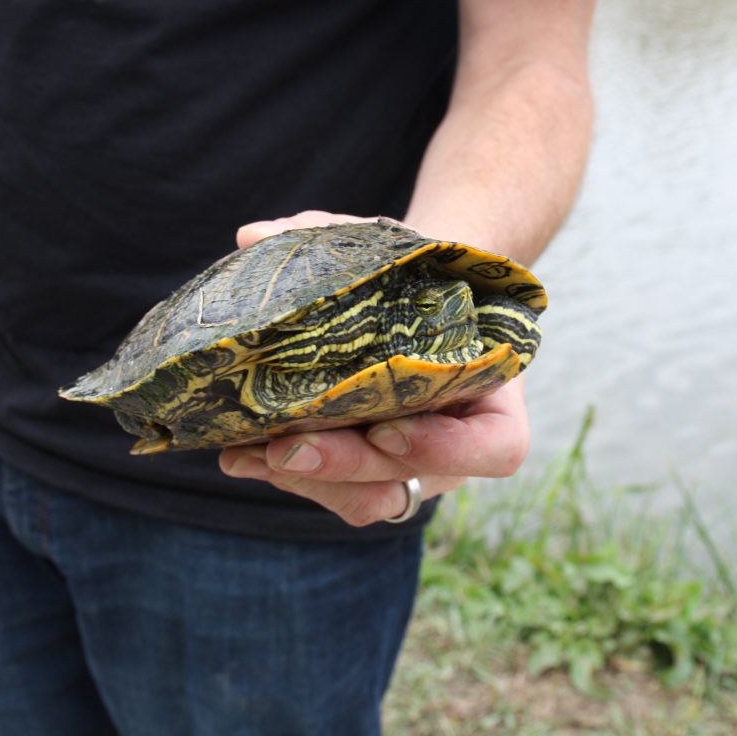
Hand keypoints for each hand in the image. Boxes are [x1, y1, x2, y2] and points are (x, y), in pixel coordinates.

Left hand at [219, 210, 530, 526]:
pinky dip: (284, 474)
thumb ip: (331, 235)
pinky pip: (332, 492)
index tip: (389, 426)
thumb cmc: (415, 269)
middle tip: (288, 446)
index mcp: (492, 393)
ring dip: (306, 481)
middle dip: (345, 465)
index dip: (446, 449)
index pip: (498, 448)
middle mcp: (455, 443)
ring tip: (247, 454)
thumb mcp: (390, 244)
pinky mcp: (364, 471)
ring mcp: (410, 466)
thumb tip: (251, 235)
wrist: (414, 293)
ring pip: (367, 500)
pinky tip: (238, 454)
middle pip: (411, 480)